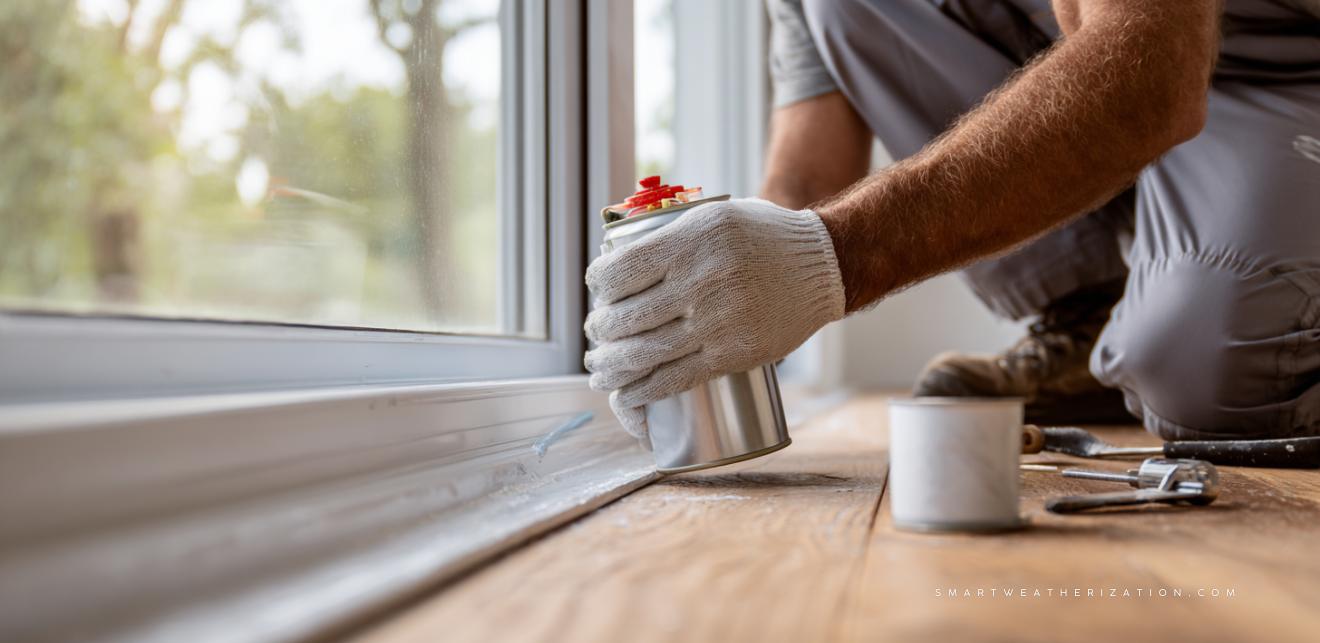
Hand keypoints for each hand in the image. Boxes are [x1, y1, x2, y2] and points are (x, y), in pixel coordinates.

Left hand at [584, 198, 845, 440]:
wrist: (823, 266)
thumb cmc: (763, 237)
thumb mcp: (713, 217)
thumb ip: (669, 236)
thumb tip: (619, 260)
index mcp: (689, 242)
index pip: (619, 271)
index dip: (598, 284)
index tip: (597, 290)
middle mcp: (700, 281)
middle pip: (625, 317)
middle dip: (599, 330)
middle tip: (595, 332)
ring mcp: (716, 321)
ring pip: (644, 353)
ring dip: (611, 367)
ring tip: (599, 369)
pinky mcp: (732, 353)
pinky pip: (676, 378)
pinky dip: (644, 390)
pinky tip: (628, 393)